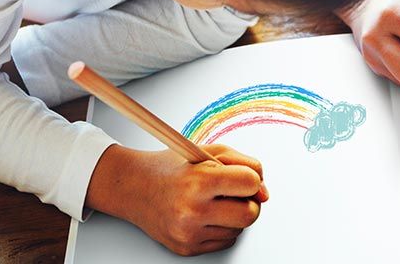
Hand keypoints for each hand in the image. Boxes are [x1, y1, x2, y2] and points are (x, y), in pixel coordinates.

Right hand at [87, 144, 267, 255]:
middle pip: (250, 214)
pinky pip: (225, 241)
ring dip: (234, 215)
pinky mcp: (186, 248)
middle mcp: (192, 210)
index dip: (252, 179)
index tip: (243, 177)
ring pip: (239, 229)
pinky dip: (222, 228)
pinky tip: (206, 214)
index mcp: (199, 181)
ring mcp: (188, 233)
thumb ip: (245, 165)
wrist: (134, 187)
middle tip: (235, 193)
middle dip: (250, 202)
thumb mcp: (208, 151)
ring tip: (214, 201)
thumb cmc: (173, 167)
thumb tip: (265, 193)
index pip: (250, 183)